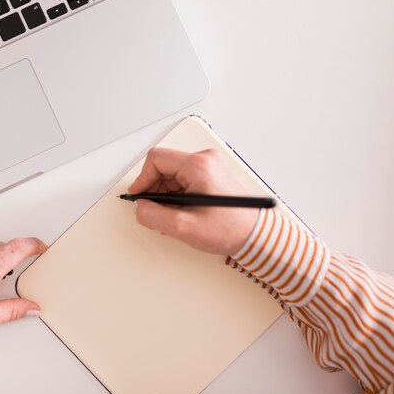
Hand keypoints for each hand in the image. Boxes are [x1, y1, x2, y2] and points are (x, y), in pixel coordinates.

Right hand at [129, 148, 258, 254]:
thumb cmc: (230, 228)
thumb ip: (154, 216)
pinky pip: (183, 179)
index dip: (142, 179)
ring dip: (165, 194)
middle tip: (155, 210)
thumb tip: (139, 208)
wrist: (255, 235)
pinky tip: (181, 212)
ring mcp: (209, 166)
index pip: (156, 159)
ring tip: (172, 215)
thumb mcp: (184, 227)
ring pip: (172, 174)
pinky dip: (176, 194)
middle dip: (154, 189)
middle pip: (163, 166)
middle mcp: (205, 160)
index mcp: (198, 166)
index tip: (139, 196)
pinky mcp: (211, 174)